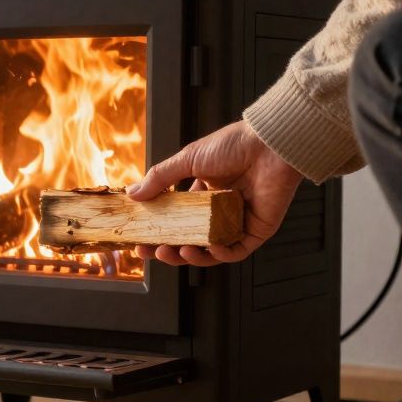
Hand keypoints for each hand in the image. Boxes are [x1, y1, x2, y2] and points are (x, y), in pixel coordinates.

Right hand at [126, 120, 301, 265]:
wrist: (269, 144)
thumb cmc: (233, 145)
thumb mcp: (188, 159)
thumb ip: (160, 178)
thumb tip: (132, 194)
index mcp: (203, 194)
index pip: (177, 220)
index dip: (158, 232)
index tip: (139, 240)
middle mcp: (220, 211)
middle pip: (190, 239)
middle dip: (169, 249)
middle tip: (151, 252)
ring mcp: (238, 222)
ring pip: (211, 250)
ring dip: (192, 257)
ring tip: (177, 253)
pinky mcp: (256, 230)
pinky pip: (236, 251)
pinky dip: (221, 254)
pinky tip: (208, 249)